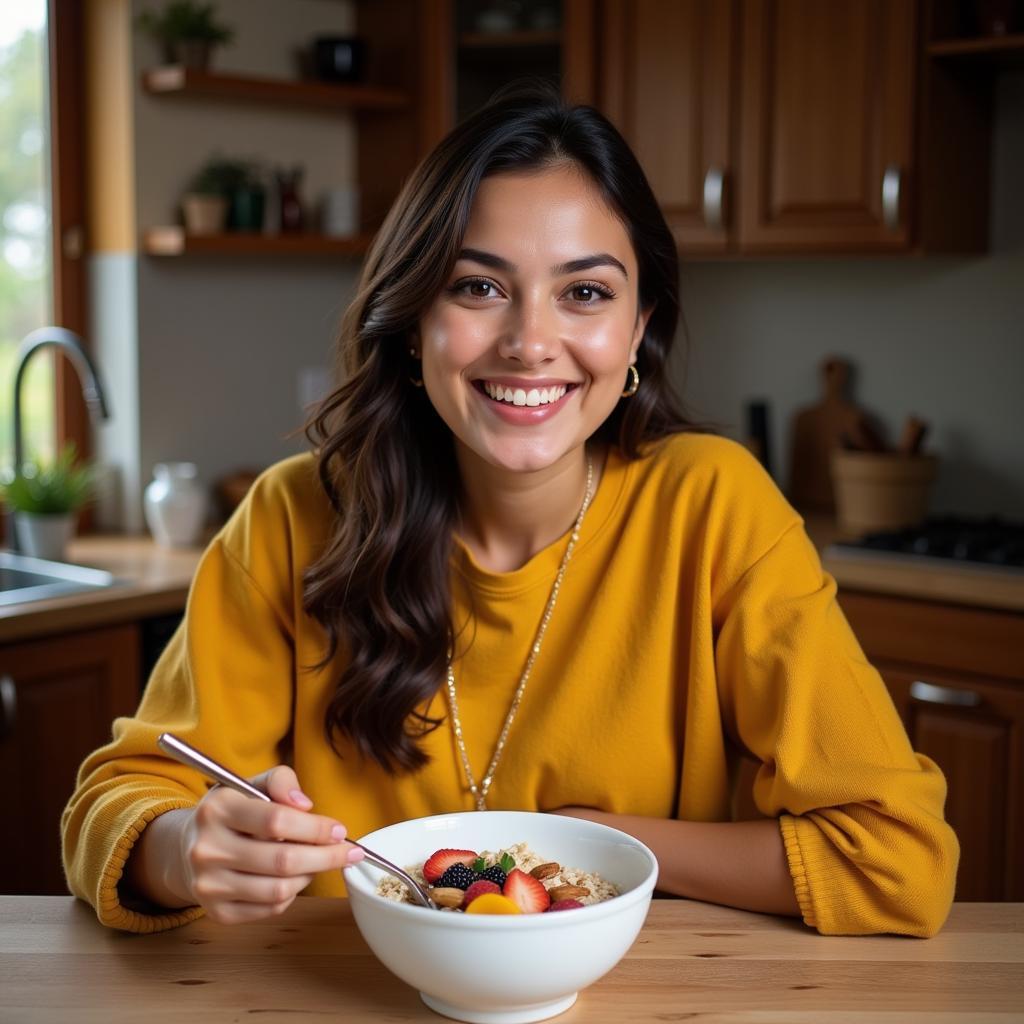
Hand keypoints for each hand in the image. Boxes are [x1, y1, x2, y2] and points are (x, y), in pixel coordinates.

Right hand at [174, 765, 362, 924]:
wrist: (190, 846)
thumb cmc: (235, 810)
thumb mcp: (253, 783)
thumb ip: (282, 782)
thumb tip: (306, 805)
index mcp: (218, 810)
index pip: (277, 821)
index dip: (316, 828)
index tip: (340, 830)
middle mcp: (208, 849)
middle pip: (283, 861)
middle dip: (325, 857)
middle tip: (348, 852)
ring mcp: (209, 885)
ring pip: (279, 890)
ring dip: (310, 876)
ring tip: (318, 862)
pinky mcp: (216, 913)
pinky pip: (270, 909)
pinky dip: (292, 894)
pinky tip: (295, 878)